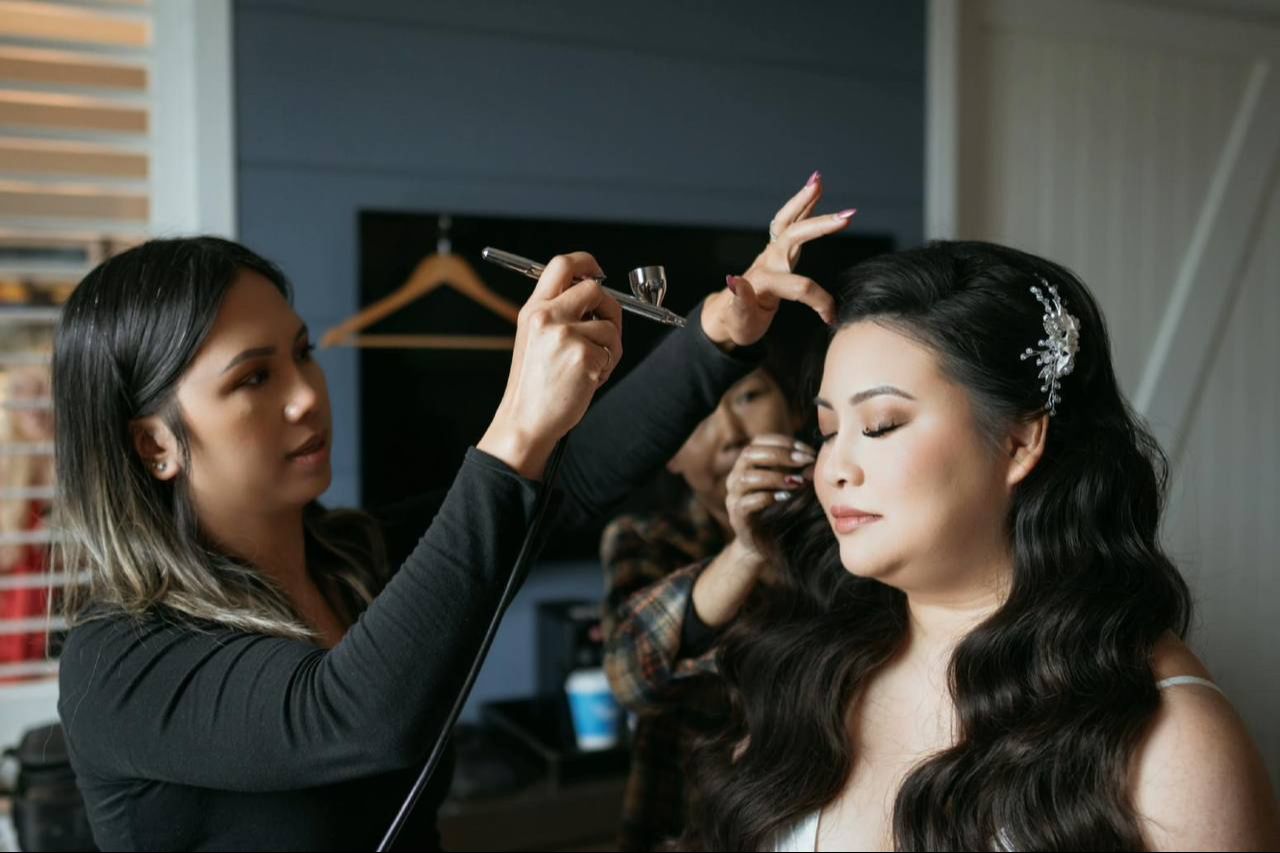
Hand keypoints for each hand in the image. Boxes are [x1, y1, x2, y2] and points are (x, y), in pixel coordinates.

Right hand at [479, 252, 622, 478]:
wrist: (526, 420)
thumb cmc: (535, 384)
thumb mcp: (534, 338)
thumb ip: (558, 312)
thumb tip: (595, 294)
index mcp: (533, 309)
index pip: (562, 264)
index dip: (587, 263)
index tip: (599, 273)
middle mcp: (547, 316)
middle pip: (595, 289)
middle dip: (610, 308)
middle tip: (607, 328)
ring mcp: (566, 336)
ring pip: (609, 326)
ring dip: (609, 348)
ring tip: (589, 367)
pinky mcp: (583, 356)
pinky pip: (612, 352)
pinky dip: (607, 368)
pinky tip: (587, 381)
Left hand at [702, 172, 853, 347]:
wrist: (728, 316)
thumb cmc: (738, 323)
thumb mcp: (738, 319)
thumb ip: (740, 301)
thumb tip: (734, 280)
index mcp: (763, 279)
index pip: (799, 285)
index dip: (819, 301)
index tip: (831, 316)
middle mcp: (768, 261)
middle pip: (793, 236)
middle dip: (819, 226)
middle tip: (846, 217)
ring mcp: (772, 253)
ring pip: (789, 221)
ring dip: (805, 201)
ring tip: (818, 180)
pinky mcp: (777, 250)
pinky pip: (791, 223)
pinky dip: (804, 206)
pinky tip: (815, 191)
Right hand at [724, 434, 815, 555]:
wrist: (763, 545)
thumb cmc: (779, 511)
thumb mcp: (790, 487)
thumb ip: (798, 472)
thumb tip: (813, 462)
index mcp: (747, 465)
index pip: (759, 441)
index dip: (783, 442)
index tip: (807, 451)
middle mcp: (735, 476)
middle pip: (749, 454)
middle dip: (779, 455)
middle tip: (804, 461)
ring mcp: (733, 496)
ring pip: (746, 477)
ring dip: (774, 477)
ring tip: (797, 482)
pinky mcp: (737, 516)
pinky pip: (746, 502)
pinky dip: (767, 497)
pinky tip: (784, 498)